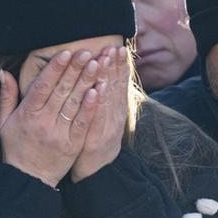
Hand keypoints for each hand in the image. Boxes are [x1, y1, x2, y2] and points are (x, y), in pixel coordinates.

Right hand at [0, 49, 101, 187]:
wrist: (28, 180)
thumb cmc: (15, 147)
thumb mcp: (4, 122)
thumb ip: (6, 96)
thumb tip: (3, 72)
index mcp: (27, 114)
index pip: (43, 86)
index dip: (56, 68)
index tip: (66, 52)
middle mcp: (44, 122)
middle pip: (62, 91)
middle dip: (75, 69)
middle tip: (87, 51)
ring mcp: (59, 134)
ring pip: (75, 103)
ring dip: (87, 82)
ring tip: (97, 64)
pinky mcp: (73, 145)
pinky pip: (83, 122)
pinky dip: (91, 106)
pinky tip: (99, 90)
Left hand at [69, 44, 129, 182]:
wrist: (97, 171)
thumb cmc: (96, 141)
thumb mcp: (104, 118)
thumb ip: (105, 98)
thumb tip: (104, 77)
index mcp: (116, 110)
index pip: (119, 83)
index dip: (120, 66)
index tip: (119, 48)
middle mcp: (115, 116)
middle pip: (116, 87)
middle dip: (115, 66)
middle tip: (114, 47)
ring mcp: (107, 127)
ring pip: (108, 99)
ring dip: (107, 78)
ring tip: (106, 59)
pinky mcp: (97, 138)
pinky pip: (97, 118)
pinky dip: (99, 103)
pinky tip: (98, 89)